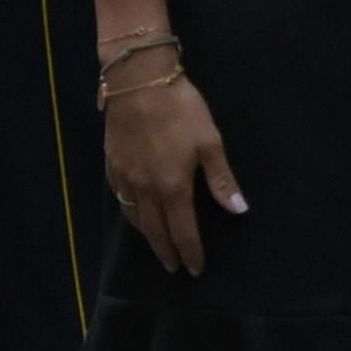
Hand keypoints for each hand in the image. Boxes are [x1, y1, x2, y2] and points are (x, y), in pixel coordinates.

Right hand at [101, 65, 244, 274]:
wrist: (138, 81)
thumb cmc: (180, 109)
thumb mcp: (210, 142)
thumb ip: (222, 180)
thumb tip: (238, 210)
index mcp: (173, 187)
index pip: (183, 232)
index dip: (191, 253)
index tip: (196, 269)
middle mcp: (146, 189)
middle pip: (156, 232)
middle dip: (167, 253)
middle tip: (174, 268)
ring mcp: (125, 178)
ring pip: (135, 218)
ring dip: (147, 238)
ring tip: (157, 247)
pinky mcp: (111, 164)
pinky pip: (120, 199)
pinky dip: (130, 214)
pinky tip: (135, 214)